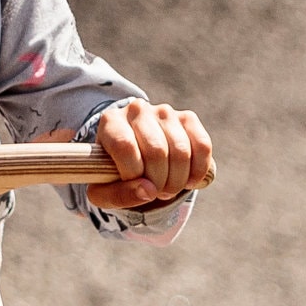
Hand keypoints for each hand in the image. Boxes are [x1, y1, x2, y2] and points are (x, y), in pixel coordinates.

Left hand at [87, 99, 214, 209]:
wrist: (133, 159)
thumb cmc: (113, 176)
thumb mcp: (104, 192)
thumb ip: (118, 195)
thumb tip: (149, 191)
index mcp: (110, 122)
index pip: (125, 146)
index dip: (133, 174)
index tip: (133, 186)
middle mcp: (137, 110)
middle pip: (156, 151)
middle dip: (159, 183)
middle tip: (156, 193)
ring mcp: (164, 112)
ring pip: (181, 151)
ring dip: (177, 181)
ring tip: (168, 189)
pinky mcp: (187, 118)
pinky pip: (202, 146)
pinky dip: (198, 170)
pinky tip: (189, 181)